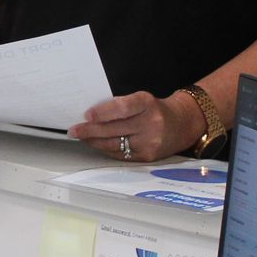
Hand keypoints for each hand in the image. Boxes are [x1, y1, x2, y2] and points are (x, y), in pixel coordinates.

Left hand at [68, 90, 202, 161]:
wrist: (182, 124)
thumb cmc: (155, 109)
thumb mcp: (142, 99)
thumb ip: (120, 106)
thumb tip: (90, 116)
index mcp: (147, 104)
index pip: (122, 108)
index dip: (103, 112)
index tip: (87, 115)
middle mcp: (151, 124)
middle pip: (114, 129)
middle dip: (90, 130)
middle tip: (74, 130)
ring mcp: (150, 143)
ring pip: (114, 144)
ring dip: (94, 141)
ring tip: (81, 137)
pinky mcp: (147, 157)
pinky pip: (120, 154)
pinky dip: (106, 149)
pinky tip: (96, 144)